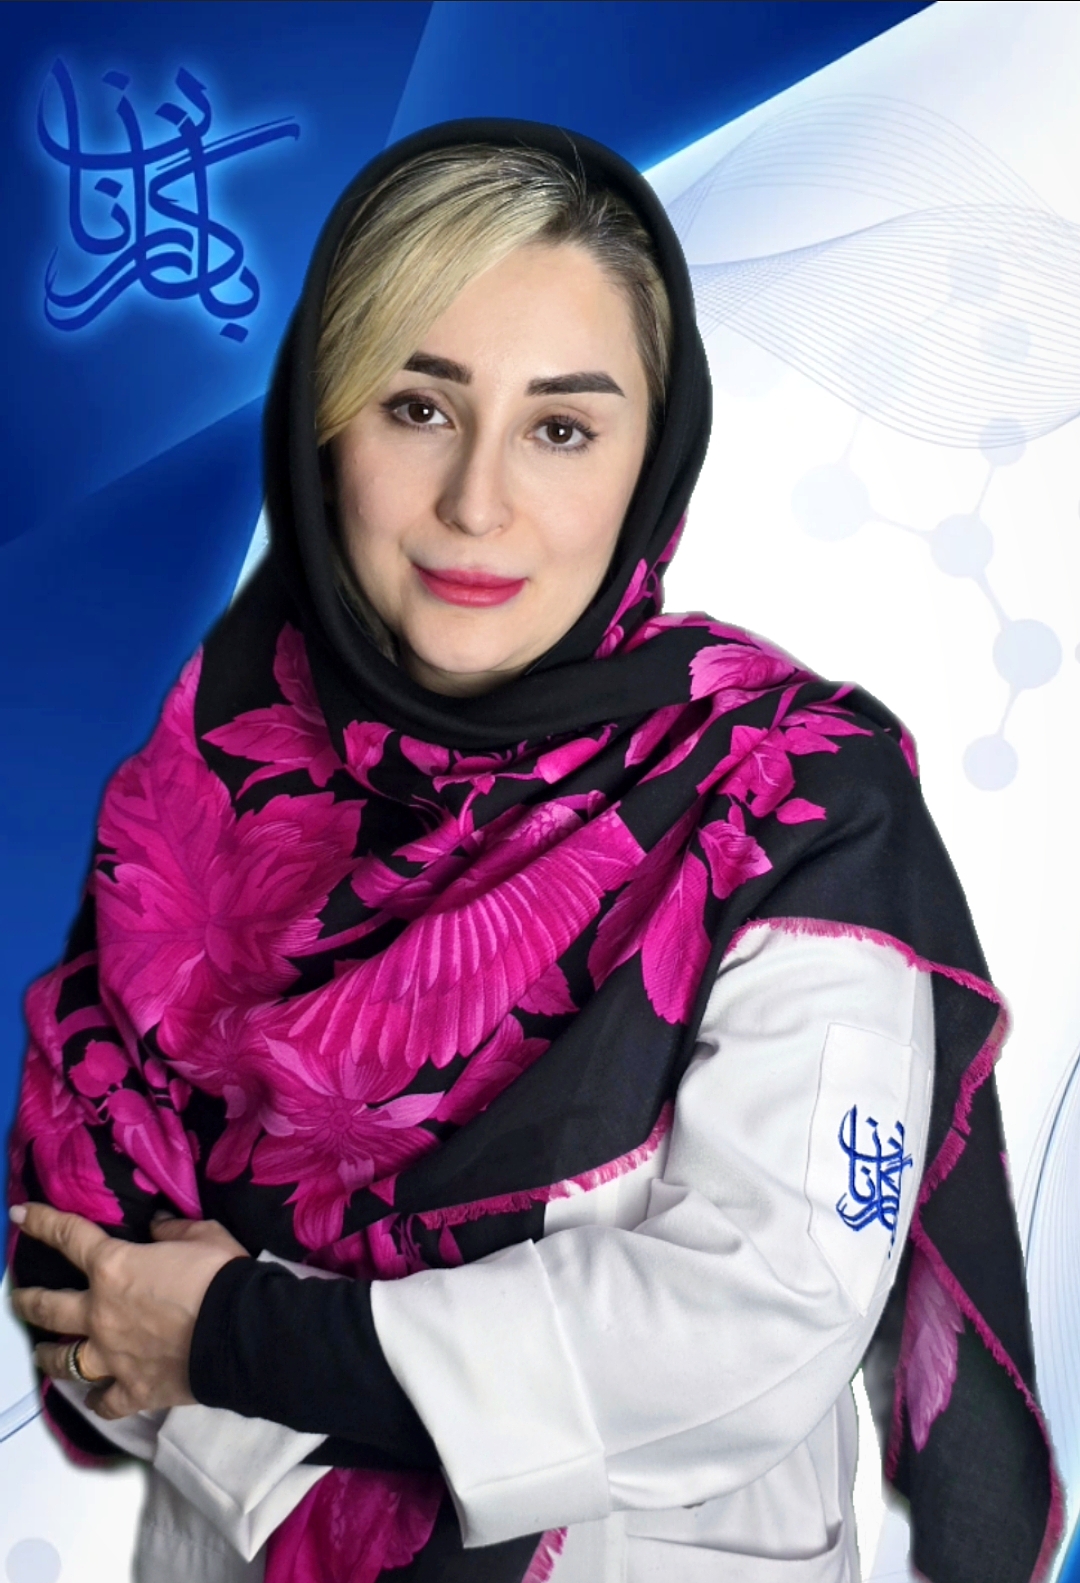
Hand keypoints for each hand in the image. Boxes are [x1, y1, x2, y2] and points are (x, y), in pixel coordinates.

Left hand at [9, 1203, 248, 1419]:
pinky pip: (104, 1401)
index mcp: (114, 1268)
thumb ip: (172, 1231)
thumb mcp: (203, 1235)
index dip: (40, 1222)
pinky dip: (97, 1399)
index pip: (68, 1236)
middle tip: (17, 1298)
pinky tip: (94, 1398)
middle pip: (48, 1309)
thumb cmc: (220, 1275)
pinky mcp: (131, 1390)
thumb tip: (156, 1227)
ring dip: (49, 1357)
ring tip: (43, 1354)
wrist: (240, 1333)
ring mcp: (111, 1357)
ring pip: (63, 1361)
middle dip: (28, 1300)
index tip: (18, 1215)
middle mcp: (100, 1313)